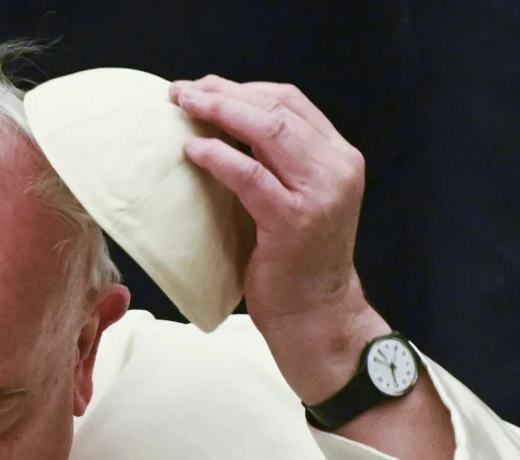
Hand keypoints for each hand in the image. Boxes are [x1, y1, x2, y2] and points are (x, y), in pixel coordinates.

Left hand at [168, 75, 387, 402]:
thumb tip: (219, 125)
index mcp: (337, 156)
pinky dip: (218, 157)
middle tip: (182, 91)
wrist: (315, 313)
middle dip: (224, 92)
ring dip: (219, 112)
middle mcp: (335, 168)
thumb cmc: (294, 258)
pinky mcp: (293, 220)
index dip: (242, 88)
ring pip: (268, 131)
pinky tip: (193, 150)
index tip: (203, 87)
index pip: (290, 101)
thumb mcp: (292, 197)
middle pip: (277, 107)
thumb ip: (273, 161)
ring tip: (183, 107)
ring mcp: (319, 193)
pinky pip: (250, 175)